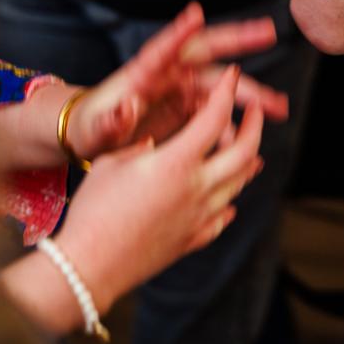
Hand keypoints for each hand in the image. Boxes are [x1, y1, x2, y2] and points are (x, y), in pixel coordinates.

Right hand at [50, 67, 266, 313]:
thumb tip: (156, 145)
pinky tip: (226, 198)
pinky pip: (222, 216)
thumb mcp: (112, 163)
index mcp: (176, 163)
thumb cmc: (92, 209)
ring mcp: (199, 217)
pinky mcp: (193, 240)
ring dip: (248, 161)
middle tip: (253, 110)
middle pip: (244, 152)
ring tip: (249, 149)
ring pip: (239, 184)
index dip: (226, 93)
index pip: (214, 118)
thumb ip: (142, 147)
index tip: (232, 77)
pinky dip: (229, 200)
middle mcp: (196, 189)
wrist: (89, 265)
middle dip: (254, 125)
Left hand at [64, 2, 289, 159]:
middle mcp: (168, 74)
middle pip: (207, 53)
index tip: (196, 13)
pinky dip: (235, 122)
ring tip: (279, 106)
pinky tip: (249, 139)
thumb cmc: (92, 129)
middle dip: (239, 40)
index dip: (180, 31)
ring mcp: (181, 88)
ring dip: (250, 92)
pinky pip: (218, 109)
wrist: (95, 137)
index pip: (164, 47)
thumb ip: (111, 120)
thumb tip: (125, 107)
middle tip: (270, 31)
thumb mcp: (96, 129)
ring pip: (222, 85)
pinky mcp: (189, 106)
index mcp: (143, 73)